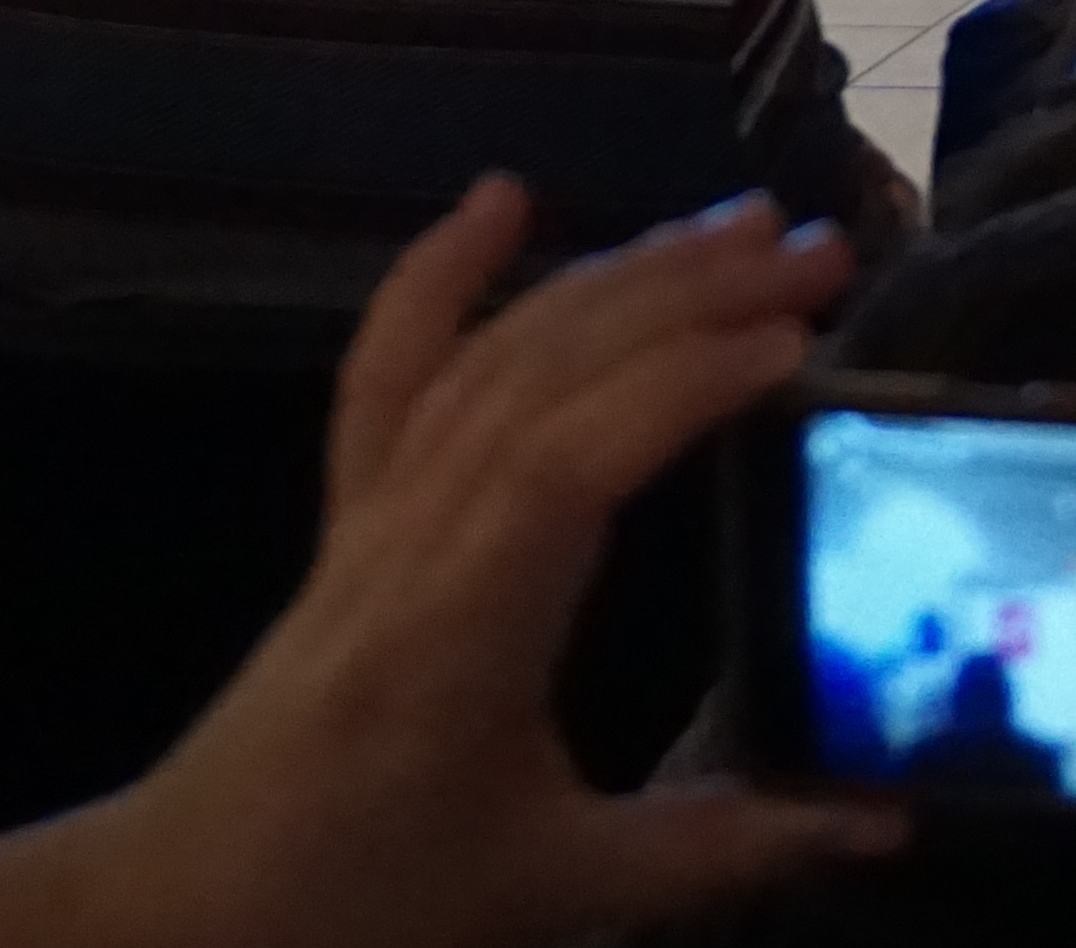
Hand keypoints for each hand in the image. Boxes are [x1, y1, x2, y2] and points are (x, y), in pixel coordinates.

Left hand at [100, 182, 895, 947]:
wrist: (186, 901)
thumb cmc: (364, 894)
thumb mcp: (558, 888)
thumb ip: (723, 848)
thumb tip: (890, 818)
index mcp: (457, 633)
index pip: (566, 467)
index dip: (682, 388)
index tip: (801, 348)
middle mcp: (411, 542)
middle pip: (544, 377)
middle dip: (690, 296)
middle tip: (826, 254)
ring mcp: (374, 514)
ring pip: (493, 356)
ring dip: (619, 274)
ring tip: (745, 224)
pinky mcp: (353, 513)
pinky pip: (390, 371)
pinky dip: (441, 275)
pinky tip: (504, 198)